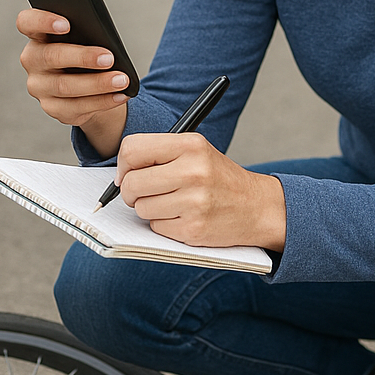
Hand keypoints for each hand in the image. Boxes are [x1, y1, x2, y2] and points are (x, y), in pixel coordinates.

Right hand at [17, 8, 128, 154]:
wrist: (86, 83)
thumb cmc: (85, 51)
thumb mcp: (84, 38)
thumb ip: (86, 34)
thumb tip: (107, 42)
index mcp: (37, 35)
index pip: (27, 22)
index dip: (42, 21)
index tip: (66, 24)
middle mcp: (32, 60)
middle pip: (50, 57)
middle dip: (82, 57)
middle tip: (109, 58)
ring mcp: (39, 86)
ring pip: (65, 86)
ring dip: (97, 84)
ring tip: (121, 80)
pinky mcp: (52, 107)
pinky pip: (77, 107)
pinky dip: (102, 101)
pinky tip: (120, 95)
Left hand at [115, 133, 285, 250]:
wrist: (256, 207)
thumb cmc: (218, 178)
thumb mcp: (196, 152)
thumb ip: (159, 154)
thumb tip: (118, 174)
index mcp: (191, 145)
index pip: (133, 149)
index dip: (123, 164)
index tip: (128, 173)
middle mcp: (194, 171)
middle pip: (131, 183)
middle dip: (131, 192)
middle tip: (144, 192)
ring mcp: (194, 202)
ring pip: (141, 208)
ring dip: (149, 209)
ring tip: (172, 203)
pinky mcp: (194, 229)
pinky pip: (156, 227)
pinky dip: (163, 225)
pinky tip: (183, 217)